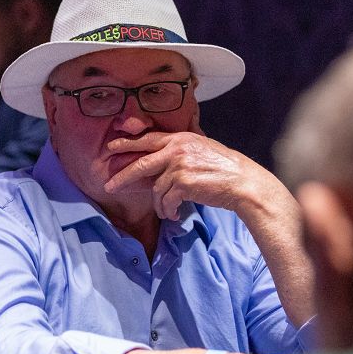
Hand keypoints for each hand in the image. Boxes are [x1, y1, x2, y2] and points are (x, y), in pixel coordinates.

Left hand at [104, 131, 276, 220]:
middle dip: (123, 176)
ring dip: (160, 204)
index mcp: (181, 138)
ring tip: (167, 212)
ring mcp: (179, 166)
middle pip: (141, 164)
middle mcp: (178, 149)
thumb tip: (164, 157)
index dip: (128, 143)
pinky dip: (168, 210)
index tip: (111, 147)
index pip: (148, 139)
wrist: (243, 183)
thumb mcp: (203, 148)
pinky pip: (166, 201)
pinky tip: (174, 215)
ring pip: (156, 189)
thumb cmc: (226, 169)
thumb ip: (183, 149)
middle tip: (109, 186)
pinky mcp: (183, 183)